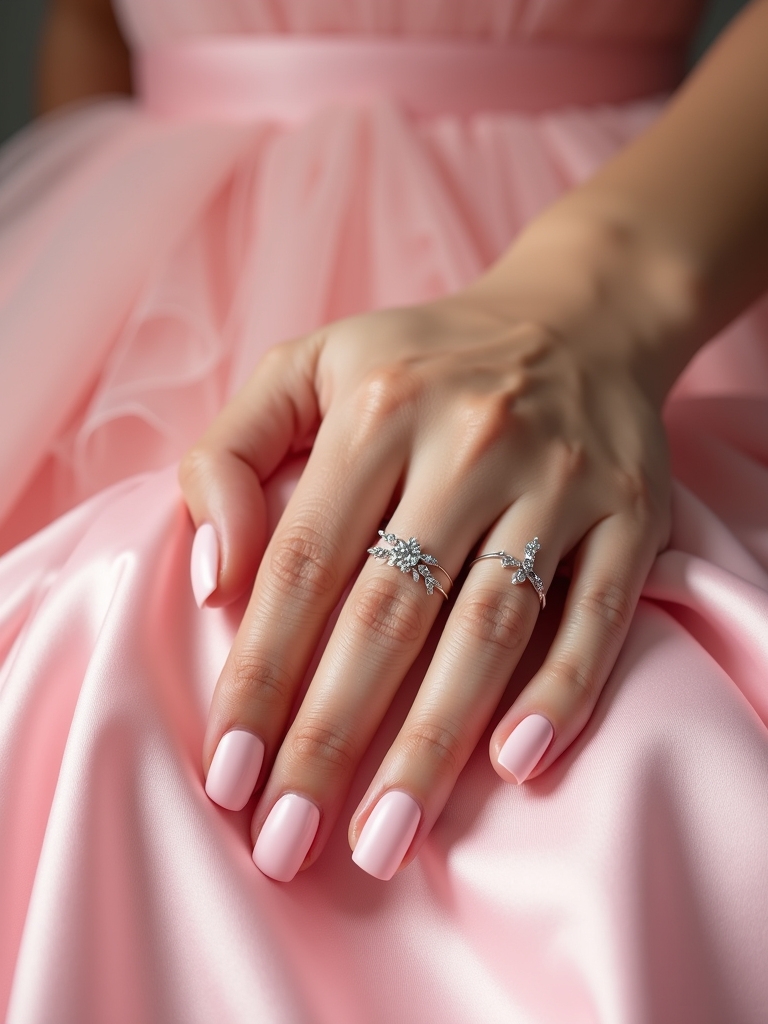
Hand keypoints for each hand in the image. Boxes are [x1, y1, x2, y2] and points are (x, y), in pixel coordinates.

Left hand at [180, 212, 673, 881]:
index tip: (227, 775)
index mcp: (376, 405)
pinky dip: (560, 691)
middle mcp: (470, 441)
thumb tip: (211, 576)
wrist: (576, 318)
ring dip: (433, 744)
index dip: (258, 675)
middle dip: (329, 738)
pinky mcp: (630, 513)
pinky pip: (594, 614)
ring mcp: (559, 480)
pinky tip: (515, 765)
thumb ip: (228, 455)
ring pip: (487, 628)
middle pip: (387, 613)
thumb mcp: (306, 368)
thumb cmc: (420, 361)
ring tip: (383, 840)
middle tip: (287, 846)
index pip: (301, 563)